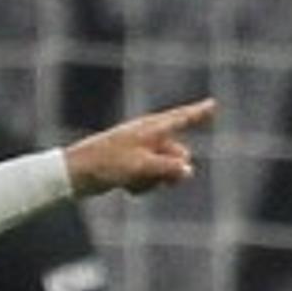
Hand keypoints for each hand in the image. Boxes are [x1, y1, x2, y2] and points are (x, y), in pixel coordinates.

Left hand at [63, 99, 216, 196]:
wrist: (77, 173)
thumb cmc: (107, 163)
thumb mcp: (142, 166)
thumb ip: (169, 168)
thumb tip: (189, 171)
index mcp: (151, 128)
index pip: (181, 118)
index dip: (199, 113)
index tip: (214, 104)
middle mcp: (148, 138)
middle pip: (179, 155)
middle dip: (171, 171)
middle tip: (152, 176)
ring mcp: (141, 153)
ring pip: (165, 172)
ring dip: (154, 181)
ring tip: (132, 180)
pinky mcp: (133, 168)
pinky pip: (151, 181)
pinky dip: (142, 186)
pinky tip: (126, 186)